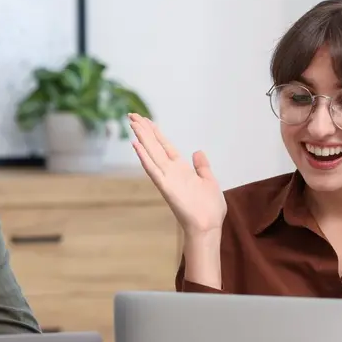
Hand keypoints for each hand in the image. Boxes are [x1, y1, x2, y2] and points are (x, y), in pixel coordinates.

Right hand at [128, 113, 226, 235]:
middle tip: (132, 115)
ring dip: (142, 138)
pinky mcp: (166, 187)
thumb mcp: (209, 181)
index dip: (156, 132)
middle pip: (155, 146)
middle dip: (144, 130)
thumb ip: (202, 166)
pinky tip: (136, 145)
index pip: (165, 146)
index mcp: (181, 170)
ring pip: (151, 154)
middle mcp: (171, 172)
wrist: (208, 227)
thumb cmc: (209, 209)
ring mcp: (167, 179)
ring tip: (132, 123)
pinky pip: (153, 170)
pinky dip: (144, 157)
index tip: (146, 120)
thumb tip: (198, 151)